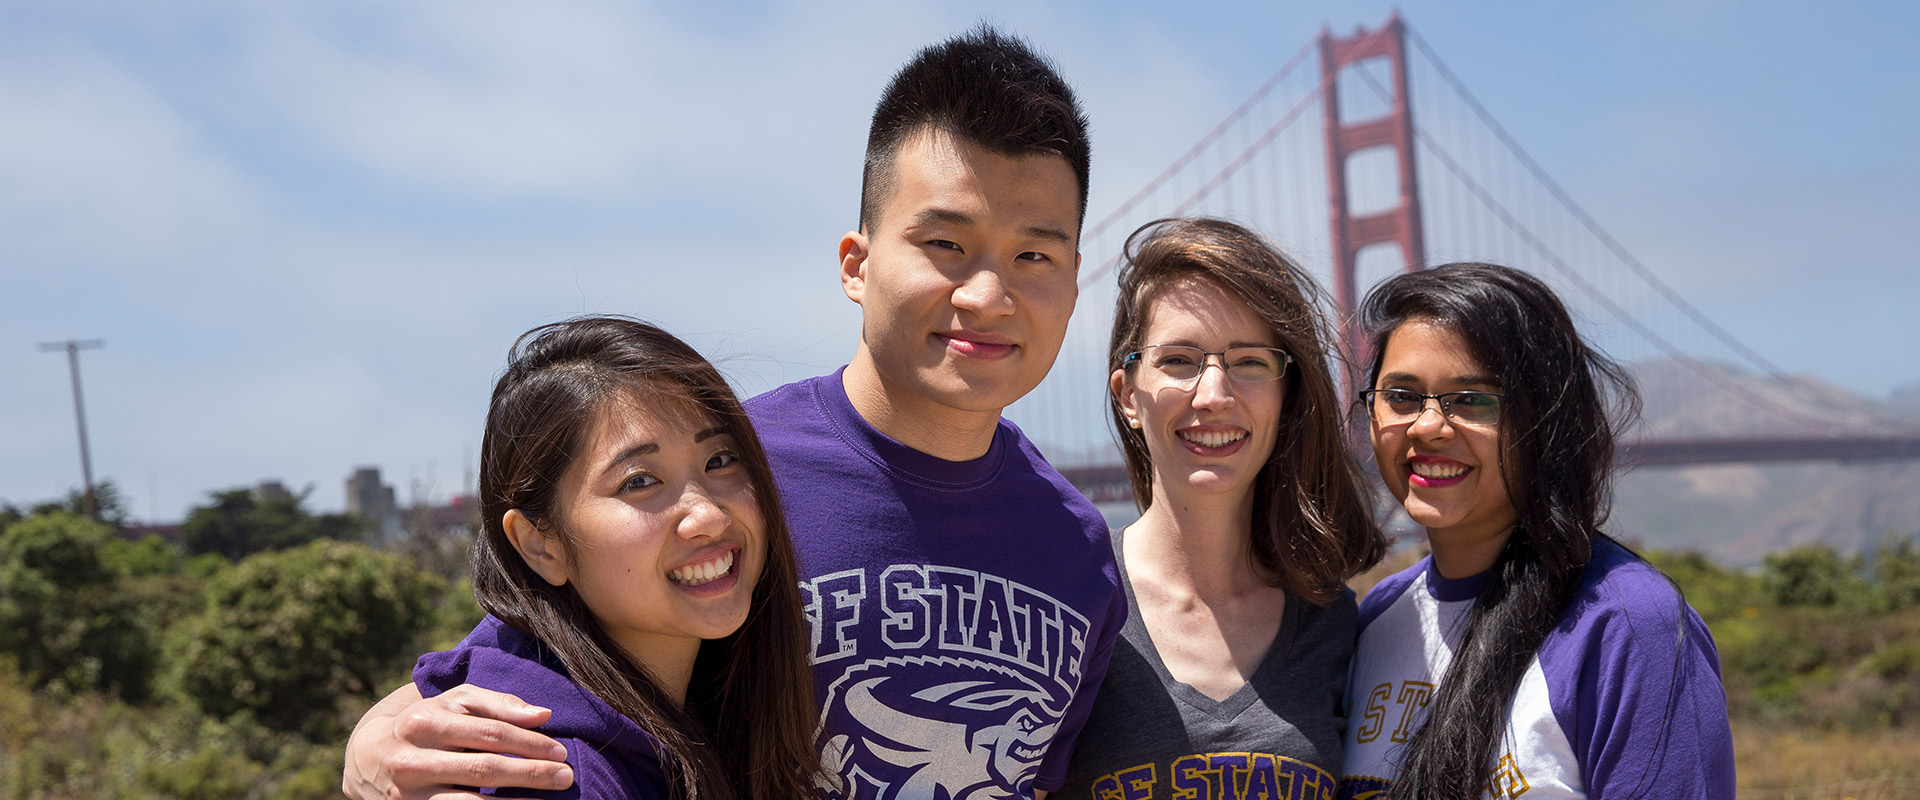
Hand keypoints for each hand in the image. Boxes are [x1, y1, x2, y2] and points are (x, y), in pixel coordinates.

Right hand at [343, 682, 574, 799]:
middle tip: (566, 777)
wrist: (368, 757)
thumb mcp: (455, 702)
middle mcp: (412, 759)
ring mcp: (409, 794)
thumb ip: (499, 704)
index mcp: (425, 722)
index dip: (529, 743)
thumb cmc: (427, 722)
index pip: (489, 734)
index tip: (560, 753)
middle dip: (530, 773)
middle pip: (483, 769)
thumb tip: (543, 715)